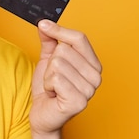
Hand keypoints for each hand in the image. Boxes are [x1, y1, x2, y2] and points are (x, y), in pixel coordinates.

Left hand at [29, 20, 101, 134]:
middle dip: (50, 64)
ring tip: (53, 88)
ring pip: (57, 64)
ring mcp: (89, 90)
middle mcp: (96, 77)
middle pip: (64, 50)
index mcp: (93, 64)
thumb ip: (49, 40)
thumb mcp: (48, 60)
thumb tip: (45, 23)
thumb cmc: (49, 89)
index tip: (43, 25)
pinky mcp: (78, 102)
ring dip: (48, 77)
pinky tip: (53, 95)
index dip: (59, 30)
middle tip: (53, 79)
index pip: (79, 38)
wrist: (43, 115)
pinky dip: (48, 86)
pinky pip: (55, 79)